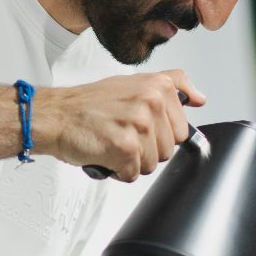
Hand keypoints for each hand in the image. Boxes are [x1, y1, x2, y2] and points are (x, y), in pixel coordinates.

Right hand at [35, 70, 205, 181]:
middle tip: (121, 133)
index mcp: (158, 86)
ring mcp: (139, 124)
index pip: (181, 130)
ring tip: (112, 141)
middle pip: (168, 150)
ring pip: (152, 165)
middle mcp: (151, 102)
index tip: (138, 126)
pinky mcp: (125, 147)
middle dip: (145, 150)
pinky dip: (117, 170)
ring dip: (130, 161)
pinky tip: (104, 152)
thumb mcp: (134, 82)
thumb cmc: (90, 104)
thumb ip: (170, 85)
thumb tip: (199, 98)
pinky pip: (133, 174)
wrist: (56, 115)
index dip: (158, 135)